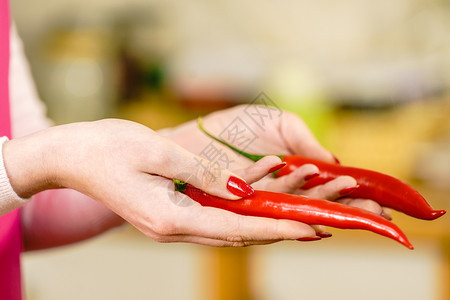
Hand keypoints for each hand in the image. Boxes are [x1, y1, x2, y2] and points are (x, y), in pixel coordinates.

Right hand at [4, 119, 319, 245]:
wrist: (71, 157)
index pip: (235, 227)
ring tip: (298, 216)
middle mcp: (173, 228)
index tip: (309, 227)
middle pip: (236, 234)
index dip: (275, 227)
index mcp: (169, 218)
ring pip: (227, 228)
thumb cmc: (107, 149)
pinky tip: (260, 199)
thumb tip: (241, 188)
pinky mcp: (170, 212)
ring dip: (263, 222)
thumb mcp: (158, 153)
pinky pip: (212, 215)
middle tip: (317, 226)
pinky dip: (240, 210)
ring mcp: (171, 223)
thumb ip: (203, 173)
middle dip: (277, 230)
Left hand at [163, 105, 391, 219]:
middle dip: (347, 206)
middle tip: (376, 210)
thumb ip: (305, 141)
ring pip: (298, 206)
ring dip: (324, 203)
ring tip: (348, 198)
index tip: (378, 201)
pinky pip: (268, 204)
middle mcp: (282, 191)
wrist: (196, 135)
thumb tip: (334, 163)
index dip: (352, 194)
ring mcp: (263, 199)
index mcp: (294, 172)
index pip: (328, 186)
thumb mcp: (279, 124)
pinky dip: (290, 201)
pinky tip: (311, 202)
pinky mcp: (241, 203)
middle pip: (319, 202)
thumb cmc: (237, 127)